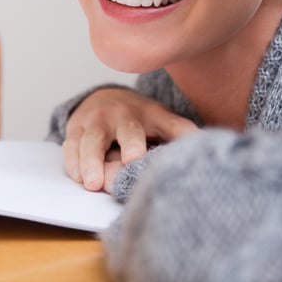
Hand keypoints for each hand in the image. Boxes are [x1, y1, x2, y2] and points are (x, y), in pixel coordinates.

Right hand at [62, 87, 197, 192]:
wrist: (102, 99)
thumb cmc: (138, 119)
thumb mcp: (163, 121)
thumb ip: (182, 134)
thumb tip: (209, 145)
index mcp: (151, 115)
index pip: (169, 125)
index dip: (179, 134)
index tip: (185, 149)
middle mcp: (123, 115)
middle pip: (128, 131)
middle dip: (130, 145)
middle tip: (132, 160)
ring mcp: (96, 121)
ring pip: (93, 141)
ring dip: (92, 161)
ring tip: (93, 182)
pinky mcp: (75, 130)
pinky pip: (72, 146)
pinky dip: (73, 162)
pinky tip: (78, 177)